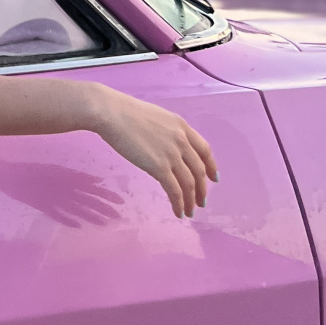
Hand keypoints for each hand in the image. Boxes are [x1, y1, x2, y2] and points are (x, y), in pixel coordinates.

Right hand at [88, 87, 217, 217]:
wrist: (112, 113)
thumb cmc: (126, 113)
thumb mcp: (156, 117)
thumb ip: (168, 132)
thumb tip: (168, 146)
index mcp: (182, 126)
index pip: (205, 150)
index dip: (211, 166)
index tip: (213, 178)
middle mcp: (182, 140)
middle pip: (199, 170)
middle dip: (202, 189)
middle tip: (201, 202)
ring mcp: (172, 154)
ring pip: (189, 184)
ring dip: (191, 201)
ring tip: (190, 212)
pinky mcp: (159, 167)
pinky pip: (174, 191)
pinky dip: (179, 204)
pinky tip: (178, 212)